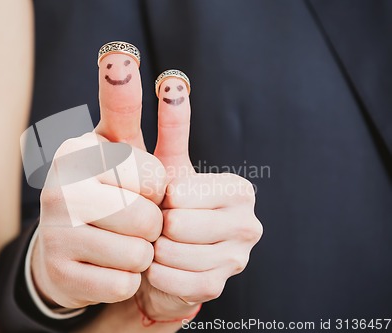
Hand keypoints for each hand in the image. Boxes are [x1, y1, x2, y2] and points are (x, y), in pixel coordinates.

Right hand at [31, 53, 166, 308]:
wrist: (67, 250)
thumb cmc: (106, 195)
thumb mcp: (118, 149)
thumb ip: (125, 105)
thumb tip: (170, 80)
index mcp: (76, 151)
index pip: (149, 174)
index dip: (156, 188)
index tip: (140, 188)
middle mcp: (58, 187)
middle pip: (144, 217)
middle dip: (152, 225)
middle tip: (133, 223)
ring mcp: (55, 231)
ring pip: (136, 253)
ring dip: (141, 254)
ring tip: (120, 244)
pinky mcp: (60, 272)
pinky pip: (122, 283)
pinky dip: (127, 279)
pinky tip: (107, 268)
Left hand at [136, 75, 262, 320]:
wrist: (161, 255)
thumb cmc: (164, 205)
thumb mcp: (164, 165)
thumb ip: (171, 125)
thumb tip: (172, 79)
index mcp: (238, 190)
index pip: (179, 194)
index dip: (157, 198)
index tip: (160, 200)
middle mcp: (248, 223)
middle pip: (177, 226)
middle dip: (155, 226)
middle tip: (156, 225)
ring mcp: (238, 259)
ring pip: (173, 255)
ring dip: (153, 251)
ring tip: (157, 243)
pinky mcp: (220, 286)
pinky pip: (174, 282)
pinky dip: (157, 275)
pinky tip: (159, 266)